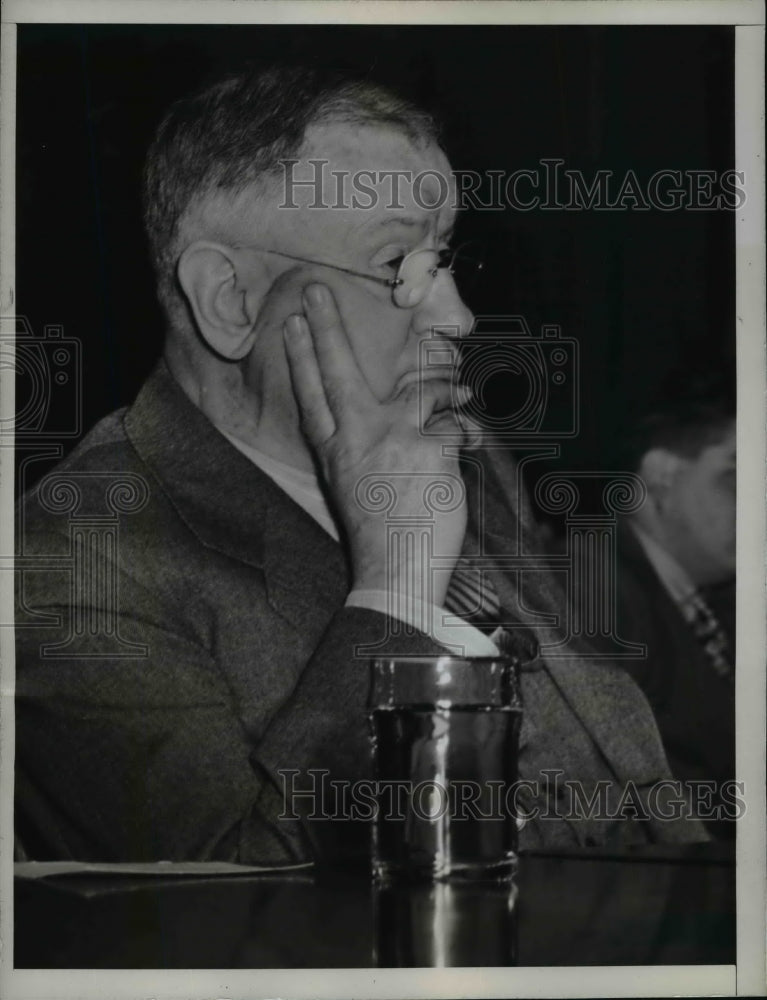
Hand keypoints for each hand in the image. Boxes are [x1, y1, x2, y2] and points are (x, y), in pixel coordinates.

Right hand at [283, 282, 468, 606]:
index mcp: (334, 451)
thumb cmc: (379, 534)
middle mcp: (356, 438)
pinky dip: (467, 431)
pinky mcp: (429, 447)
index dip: (302, 356)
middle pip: (338, 371)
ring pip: (419, 387)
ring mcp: (392, 438)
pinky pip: (455, 421)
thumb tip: (398, 411)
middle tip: (315, 289)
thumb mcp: (353, 489)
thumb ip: (362, 447)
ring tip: (459, 388)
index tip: (291, 323)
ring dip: (445, 384)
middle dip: (326, 325)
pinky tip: (472, 443)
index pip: (312, 394)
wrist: (395, 573)